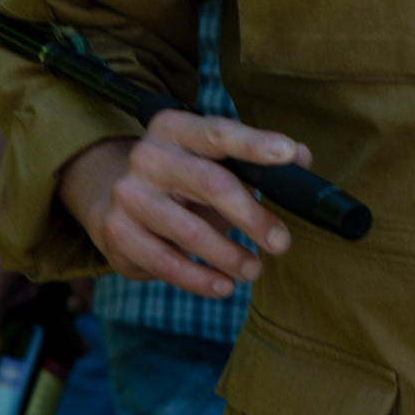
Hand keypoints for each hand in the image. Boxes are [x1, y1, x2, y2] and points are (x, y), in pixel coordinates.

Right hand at [56, 110, 312, 300]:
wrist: (112, 198)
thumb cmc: (181, 178)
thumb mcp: (211, 159)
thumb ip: (254, 160)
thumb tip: (301, 159)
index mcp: (175, 128)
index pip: (219, 132)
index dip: (255, 143)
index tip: (288, 154)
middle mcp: (148, 156)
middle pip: (210, 183)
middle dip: (252, 216)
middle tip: (282, 243)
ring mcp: (129, 195)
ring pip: (189, 231)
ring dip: (229, 255)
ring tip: (254, 269)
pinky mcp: (118, 233)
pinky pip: (165, 263)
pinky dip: (199, 279)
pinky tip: (224, 286)